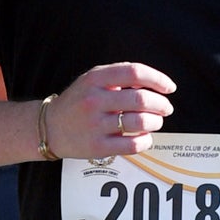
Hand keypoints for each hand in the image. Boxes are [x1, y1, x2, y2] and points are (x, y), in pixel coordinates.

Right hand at [43, 61, 175, 158]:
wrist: (50, 127)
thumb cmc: (79, 102)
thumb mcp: (93, 80)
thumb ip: (119, 76)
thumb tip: (155, 83)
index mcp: (95, 79)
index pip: (135, 72)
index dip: (158, 79)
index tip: (169, 87)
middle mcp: (94, 100)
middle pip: (141, 99)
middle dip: (161, 104)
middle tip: (166, 108)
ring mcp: (95, 125)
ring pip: (140, 123)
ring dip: (156, 122)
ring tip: (155, 122)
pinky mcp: (97, 147)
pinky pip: (133, 145)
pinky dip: (146, 141)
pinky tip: (145, 137)